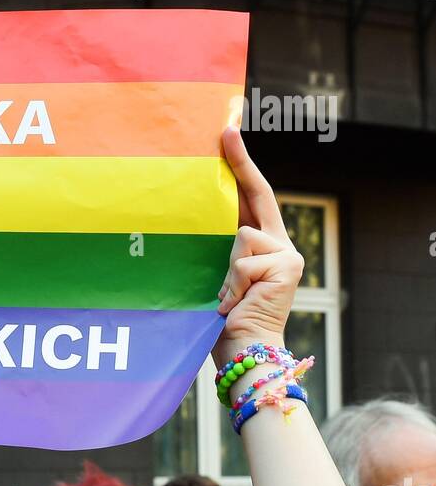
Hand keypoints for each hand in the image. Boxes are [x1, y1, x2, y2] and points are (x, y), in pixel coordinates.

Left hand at [212, 128, 304, 369]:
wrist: (246, 355)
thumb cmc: (225, 325)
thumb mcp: (218, 279)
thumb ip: (221, 250)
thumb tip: (198, 212)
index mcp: (263, 247)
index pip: (253, 198)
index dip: (242, 166)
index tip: (227, 134)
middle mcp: (280, 245)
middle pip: (257, 196)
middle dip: (239, 162)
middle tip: (225, 130)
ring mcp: (286, 254)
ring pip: (241, 236)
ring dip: (226, 270)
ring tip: (228, 299)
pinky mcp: (286, 265)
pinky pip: (243, 259)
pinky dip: (232, 284)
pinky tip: (234, 304)